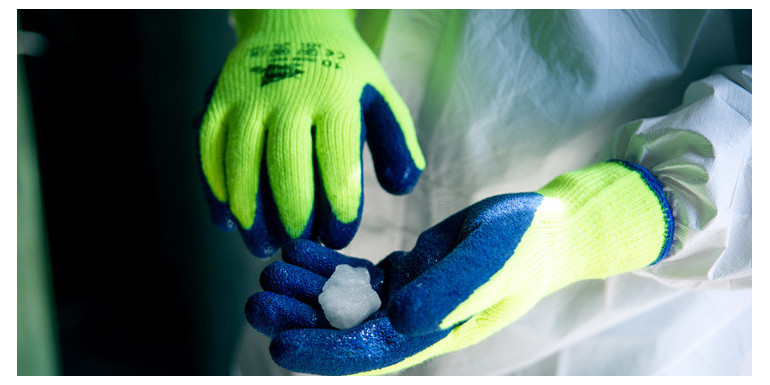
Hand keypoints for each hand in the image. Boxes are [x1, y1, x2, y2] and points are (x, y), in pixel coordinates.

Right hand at [196, 10, 423, 257]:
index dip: (340, 208)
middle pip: (286, 168)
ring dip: (250, 214)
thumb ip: (397, 142)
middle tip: (300, 245)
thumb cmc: (344, 72)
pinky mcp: (216, 101)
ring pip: (241, 165)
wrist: (294, 19)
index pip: (338, 162)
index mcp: (336, 96)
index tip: (340, 238)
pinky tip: (227, 220)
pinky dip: (215, 190)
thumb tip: (402, 188)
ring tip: (262, 246)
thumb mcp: (381, 95)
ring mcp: (247, 97)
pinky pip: (208, 151)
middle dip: (294, 217)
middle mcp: (288, 94)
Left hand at [246, 161, 673, 374]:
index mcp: (432, 330)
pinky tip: (299, 250)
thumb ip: (446, 290)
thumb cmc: (523, 245)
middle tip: (256, 298)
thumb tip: (397, 315)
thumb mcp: (490, 261)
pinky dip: (327, 265)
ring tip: (269, 269)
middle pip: (343, 330)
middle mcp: (413, 321)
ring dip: (305, 289)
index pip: (368, 352)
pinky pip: (356, 275)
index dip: (322, 352)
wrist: (544, 229)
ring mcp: (407, 298)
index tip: (277, 342)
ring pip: (344, 302)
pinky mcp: (405, 272)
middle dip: (298, 318)